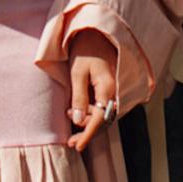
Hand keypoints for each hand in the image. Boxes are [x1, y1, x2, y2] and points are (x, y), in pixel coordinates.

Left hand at [66, 28, 118, 151]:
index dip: (89, 134)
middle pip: (103, 121)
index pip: (100, 119)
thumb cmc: (84, 50)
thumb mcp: (77, 73)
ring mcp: (112, 92)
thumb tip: (78, 121)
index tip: (78, 146)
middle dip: (87, 133)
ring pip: (102, 117)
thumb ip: (79, 97)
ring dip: (87, 124)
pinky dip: (89, 115)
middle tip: (70, 142)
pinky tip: (74, 113)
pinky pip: (101, 109)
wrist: (94, 34)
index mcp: (108, 88)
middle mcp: (114, 93)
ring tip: (68, 121)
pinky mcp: (108, 91)